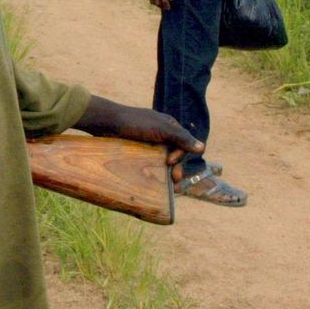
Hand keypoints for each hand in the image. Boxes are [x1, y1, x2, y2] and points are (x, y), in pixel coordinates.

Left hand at [75, 96, 203, 177]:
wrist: (107, 122)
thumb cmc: (134, 123)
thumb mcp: (160, 129)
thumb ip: (180, 138)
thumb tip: (202, 148)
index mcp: (169, 126)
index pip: (183, 145)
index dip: (180, 155)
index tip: (170, 162)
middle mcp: (161, 135)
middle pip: (174, 154)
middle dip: (176, 168)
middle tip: (174, 181)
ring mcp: (148, 143)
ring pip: (162, 160)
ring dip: (166, 173)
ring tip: (167, 186)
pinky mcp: (138, 150)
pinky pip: (149, 162)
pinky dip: (153, 171)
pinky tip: (152, 181)